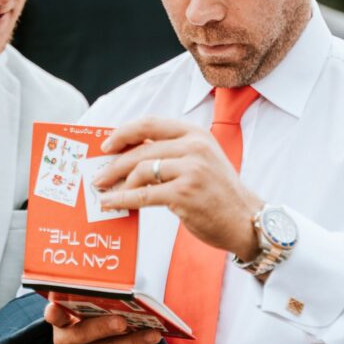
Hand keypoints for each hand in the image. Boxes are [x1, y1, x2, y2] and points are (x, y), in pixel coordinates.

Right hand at [46, 302, 160, 343]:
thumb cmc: (87, 329)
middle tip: (121, 321)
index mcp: (61, 324)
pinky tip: (151, 340)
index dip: (54, 312)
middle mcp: (67, 343)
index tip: (55, 306)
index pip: (54, 316)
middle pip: (83, 335)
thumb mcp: (80, 318)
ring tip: (151, 333)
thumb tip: (117, 286)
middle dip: (103, 327)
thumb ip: (88, 305)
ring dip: (133, 341)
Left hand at [94, 117, 262, 260]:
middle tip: (98, 175)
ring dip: (118, 182)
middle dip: (115, 163)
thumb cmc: (218, 193)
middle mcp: (195, 147)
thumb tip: (129, 157)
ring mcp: (191, 169)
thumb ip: (172, 154)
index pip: (151, 123)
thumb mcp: (201, 160)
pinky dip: (123, 199)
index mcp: (196, 134)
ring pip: (141, 170)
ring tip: (105, 191)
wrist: (245, 220)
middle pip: (142, 149)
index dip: (124, 132)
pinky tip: (112, 203)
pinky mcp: (185, 193)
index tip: (106, 145)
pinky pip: (143, 194)